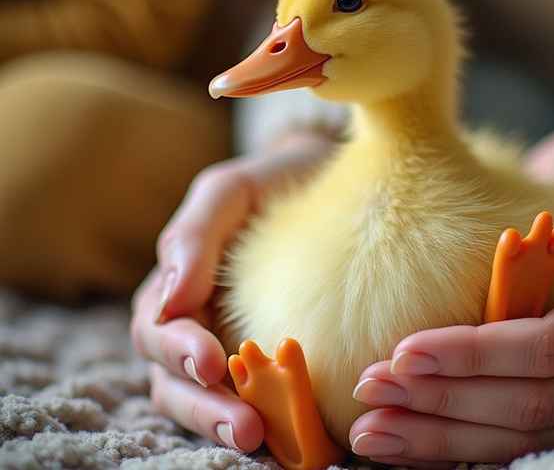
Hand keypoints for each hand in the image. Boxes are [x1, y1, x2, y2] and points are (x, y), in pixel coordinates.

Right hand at [130, 130, 334, 450]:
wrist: (325, 182)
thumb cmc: (272, 184)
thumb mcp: (230, 191)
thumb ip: (193, 234)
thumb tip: (170, 297)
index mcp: (175, 289)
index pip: (159, 331)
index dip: (178, 352)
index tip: (210, 363)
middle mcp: (196, 327)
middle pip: (177, 382)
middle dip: (205, 407)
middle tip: (245, 427)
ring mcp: (231, 349)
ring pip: (209, 402)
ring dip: (229, 426)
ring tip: (263, 442)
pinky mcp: (270, 366)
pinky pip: (258, 402)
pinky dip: (269, 425)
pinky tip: (294, 440)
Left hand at [350, 263, 553, 464]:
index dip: (478, 356)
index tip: (404, 351)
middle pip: (533, 404)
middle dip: (445, 401)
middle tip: (369, 391)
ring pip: (521, 435)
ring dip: (440, 435)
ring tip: (371, 429)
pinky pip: (518, 438)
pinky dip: (458, 442)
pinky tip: (405, 442)